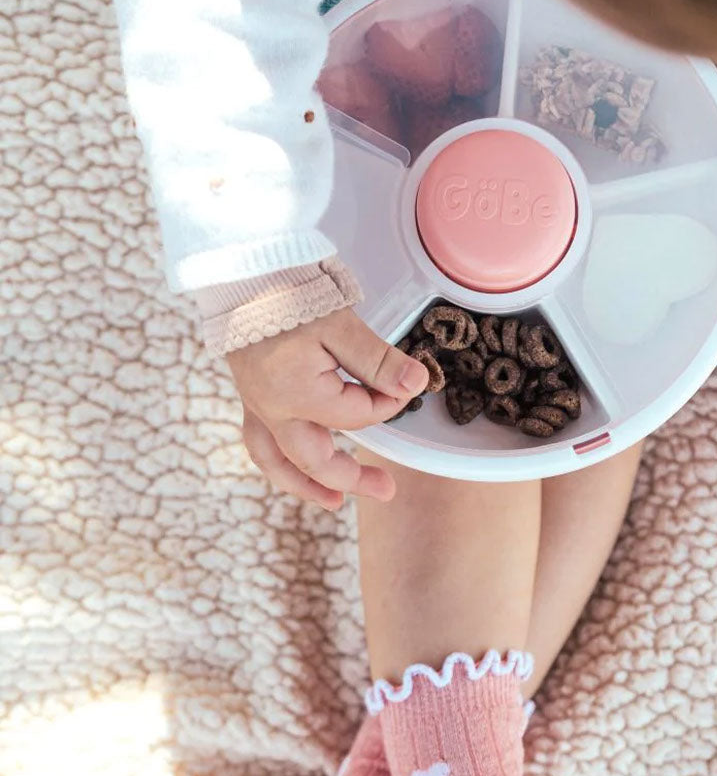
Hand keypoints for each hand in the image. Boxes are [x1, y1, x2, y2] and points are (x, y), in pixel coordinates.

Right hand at [227, 308, 427, 509]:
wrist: (241, 274)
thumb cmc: (289, 294)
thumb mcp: (340, 324)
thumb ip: (378, 361)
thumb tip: (416, 385)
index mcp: (297, 395)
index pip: (357, 417)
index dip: (387, 404)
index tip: (406, 384)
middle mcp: (272, 410)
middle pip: (314, 459)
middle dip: (351, 478)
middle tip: (387, 489)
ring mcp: (256, 407)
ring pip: (278, 461)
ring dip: (307, 485)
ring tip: (334, 501)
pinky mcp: (250, 398)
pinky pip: (261, 444)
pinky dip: (281, 463)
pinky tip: (297, 468)